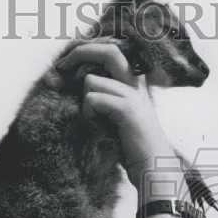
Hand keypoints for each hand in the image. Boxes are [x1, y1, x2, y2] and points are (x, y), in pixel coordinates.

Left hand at [56, 42, 175, 186]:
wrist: (154, 168)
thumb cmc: (132, 146)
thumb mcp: (115, 114)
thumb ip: (102, 95)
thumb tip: (70, 79)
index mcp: (134, 83)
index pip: (112, 50)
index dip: (88, 49)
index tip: (68, 60)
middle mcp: (136, 84)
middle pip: (108, 50)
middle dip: (81, 52)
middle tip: (62, 66)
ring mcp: (132, 95)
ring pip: (92, 80)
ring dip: (83, 100)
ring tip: (93, 119)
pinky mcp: (127, 109)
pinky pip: (93, 99)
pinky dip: (88, 113)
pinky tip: (97, 127)